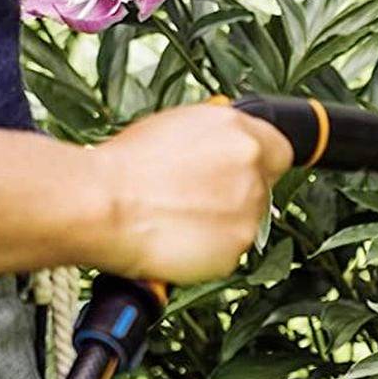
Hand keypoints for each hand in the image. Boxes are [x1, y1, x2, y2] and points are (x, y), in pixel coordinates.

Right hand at [83, 103, 293, 282]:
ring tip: (178, 217)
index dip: (259, 162)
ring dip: (222, 223)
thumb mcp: (175, 128)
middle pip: (262, 186)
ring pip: (246, 220)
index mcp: (240, 132)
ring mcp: (247, 211)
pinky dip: (209, 250)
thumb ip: (213, 136)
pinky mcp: (235, 249)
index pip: (280, 148)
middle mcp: (251, 169)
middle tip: (195, 197)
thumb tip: (223, 142)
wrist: (97, 204)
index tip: (246, 171)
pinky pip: (230, 251)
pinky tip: (177, 237)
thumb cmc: (122, 167)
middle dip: (235, 193)